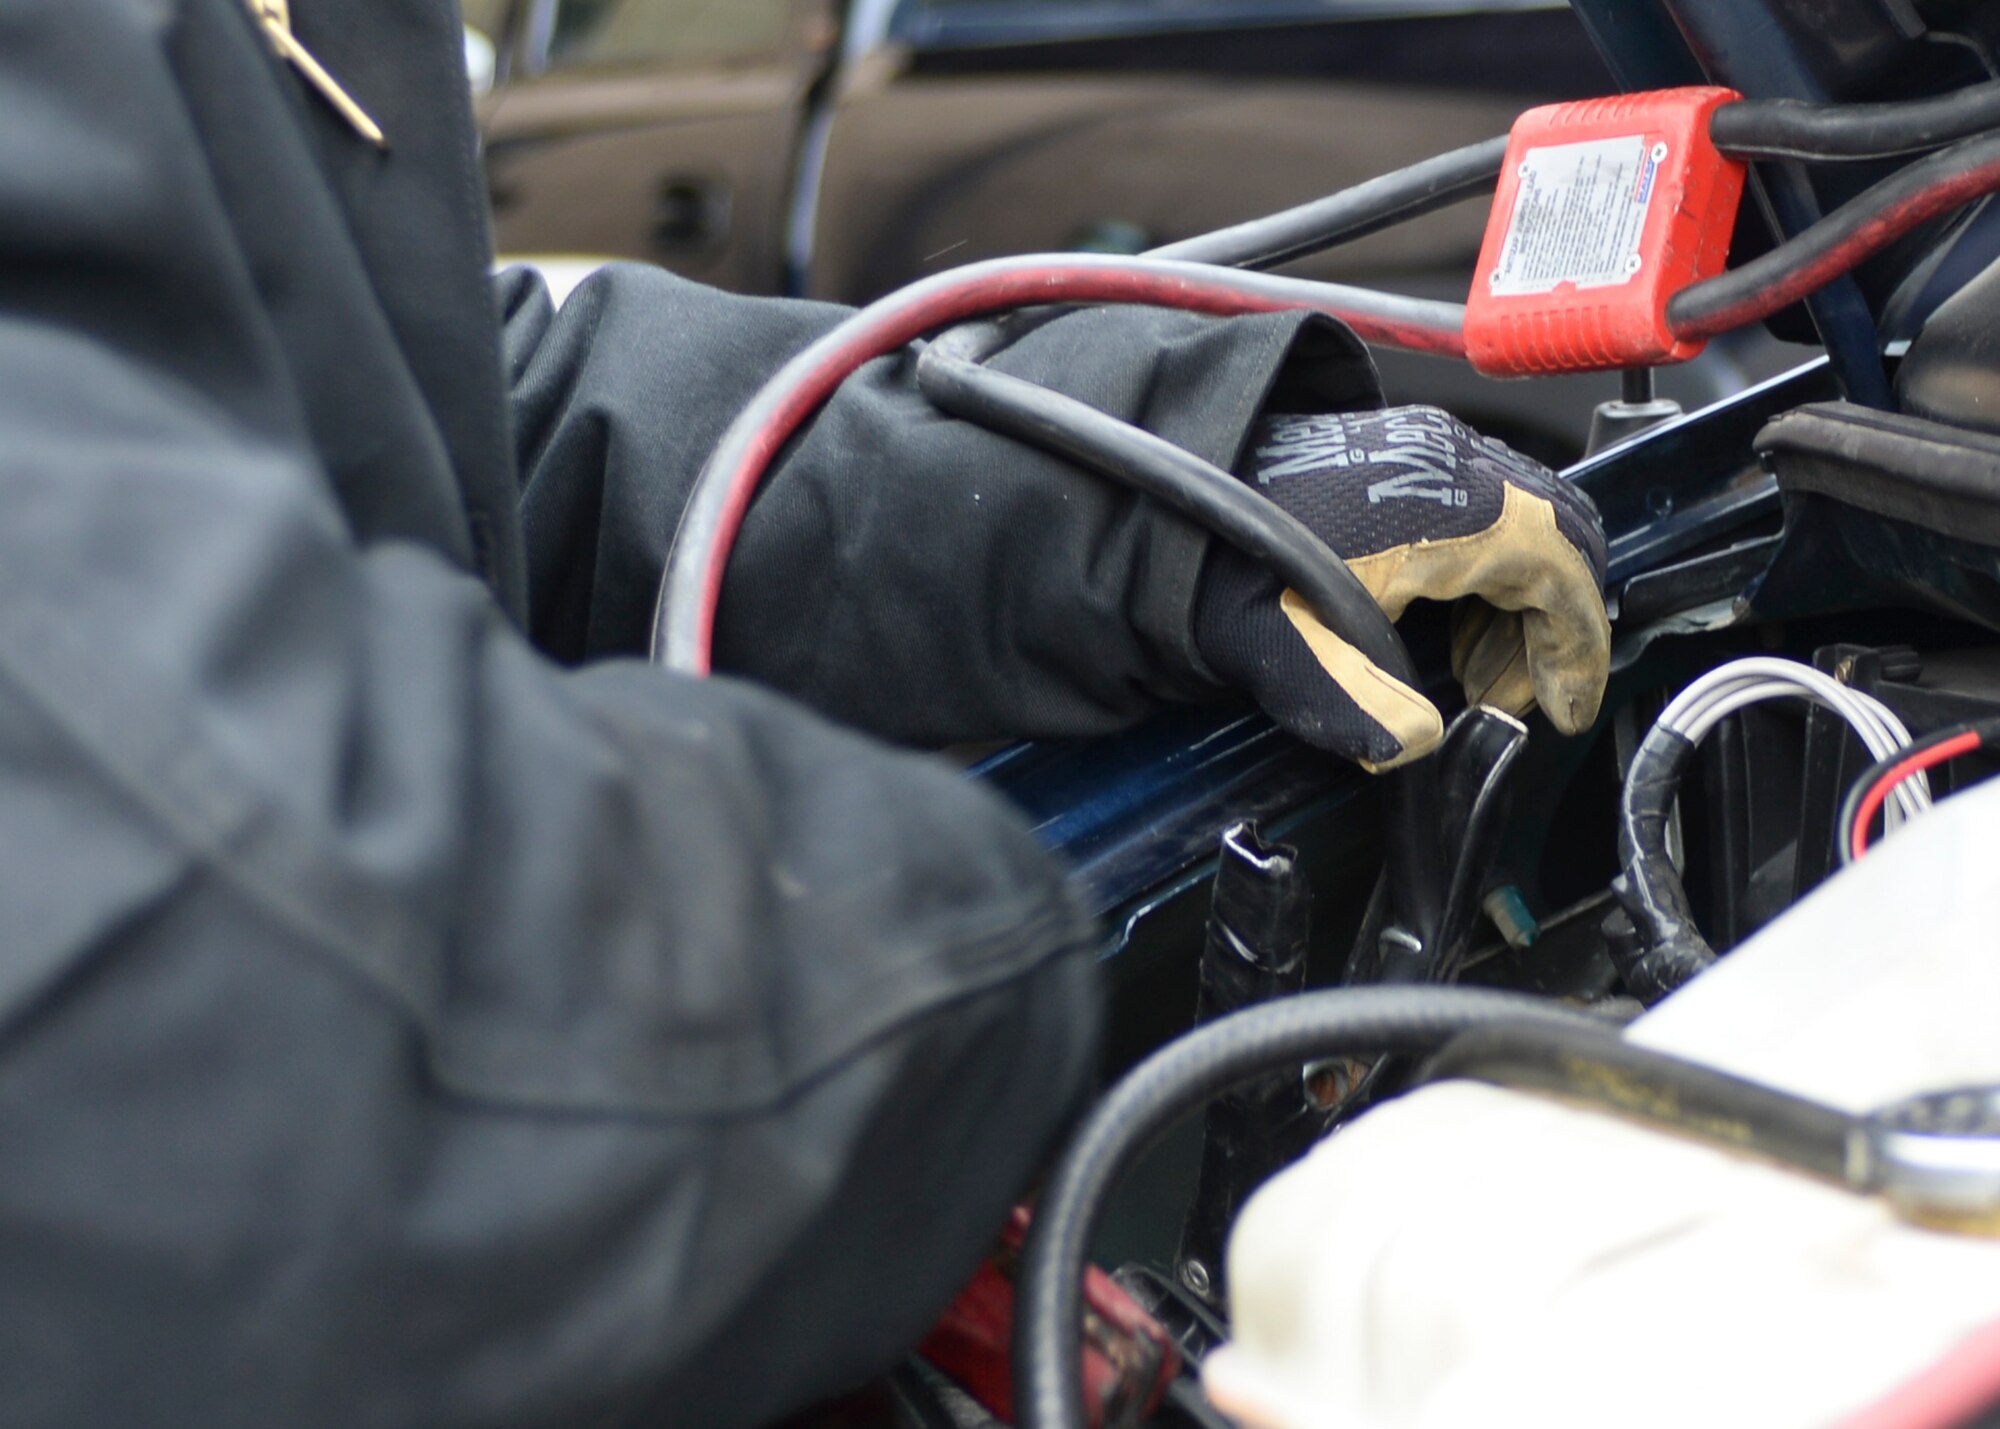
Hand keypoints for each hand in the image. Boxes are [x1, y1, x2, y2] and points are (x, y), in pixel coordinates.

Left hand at [1194, 406, 1610, 769]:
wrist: (1157, 494)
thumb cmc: (1220, 559)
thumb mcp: (1287, 651)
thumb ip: (1359, 709)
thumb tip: (1415, 744)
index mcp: (1448, 508)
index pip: (1562, 576)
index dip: (1575, 652)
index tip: (1565, 707)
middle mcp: (1450, 462)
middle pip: (1561, 536)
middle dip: (1554, 624)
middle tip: (1519, 696)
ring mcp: (1426, 448)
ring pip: (1526, 519)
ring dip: (1517, 599)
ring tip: (1472, 672)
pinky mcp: (1399, 450)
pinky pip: (1483, 506)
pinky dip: (1484, 569)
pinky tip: (1439, 624)